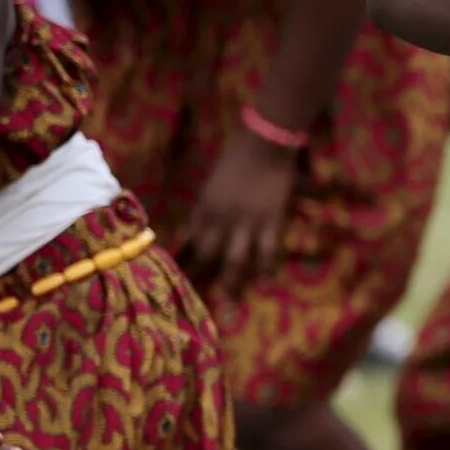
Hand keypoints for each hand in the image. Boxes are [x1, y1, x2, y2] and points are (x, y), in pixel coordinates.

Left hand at [180, 127, 298, 288]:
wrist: (266, 143)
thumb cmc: (238, 156)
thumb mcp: (213, 181)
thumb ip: (207, 205)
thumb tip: (201, 227)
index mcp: (204, 207)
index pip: (190, 239)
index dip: (185, 258)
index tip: (180, 275)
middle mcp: (220, 219)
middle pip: (208, 254)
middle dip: (203, 276)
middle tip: (200, 298)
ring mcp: (246, 223)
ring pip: (235, 260)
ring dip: (232, 283)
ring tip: (231, 305)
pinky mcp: (270, 222)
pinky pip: (267, 252)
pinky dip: (266, 269)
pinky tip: (266, 284)